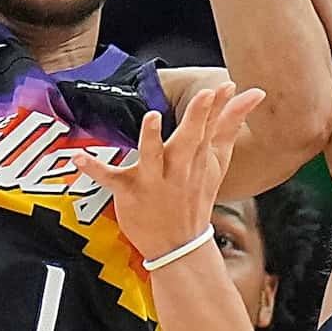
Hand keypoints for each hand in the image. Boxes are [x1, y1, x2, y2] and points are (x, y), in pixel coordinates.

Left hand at [70, 83, 265, 262]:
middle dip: (197, 118)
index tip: (226, 85)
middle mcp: (178, 168)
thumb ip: (230, 126)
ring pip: (153, 158)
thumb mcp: (217, 162)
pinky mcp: (129, 191)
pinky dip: (93, 168)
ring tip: (153, 118)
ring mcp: (153, 180)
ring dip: (152, 139)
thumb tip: (253, 94)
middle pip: (190, 140)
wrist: (179, 245)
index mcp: (198, 158)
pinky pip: (109, 178)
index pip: (211, 128)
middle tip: (205, 94)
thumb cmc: (195, 194)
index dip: (219, 106)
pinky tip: (78, 157)